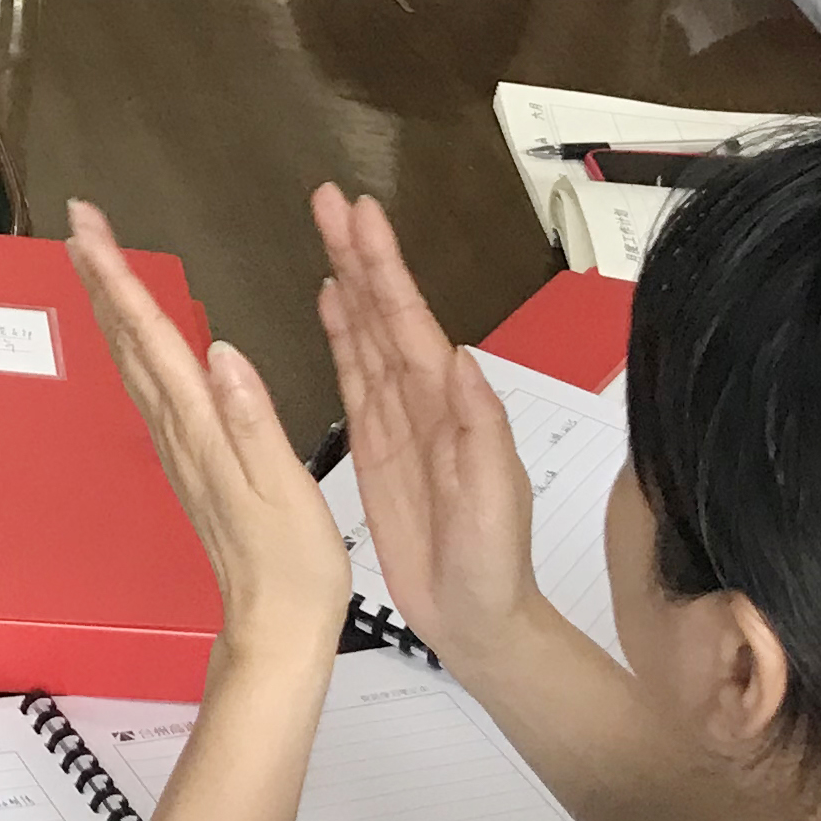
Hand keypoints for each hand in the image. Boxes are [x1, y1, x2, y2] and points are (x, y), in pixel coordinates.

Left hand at [66, 200, 347, 670]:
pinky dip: (136, 344)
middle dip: (101, 276)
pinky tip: (139, 335)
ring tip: (96, 261)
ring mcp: (178, 445)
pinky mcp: (189, 458)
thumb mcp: (285, 489)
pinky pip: (150, 385)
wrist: (276, 625)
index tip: (88, 227)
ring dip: (112, 306)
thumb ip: (253, 420)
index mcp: (200, 428)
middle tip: (79, 221)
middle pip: (128, 340)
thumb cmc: (292, 563)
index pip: (150, 337)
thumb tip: (223, 353)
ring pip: (133, 360)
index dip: (119, 278)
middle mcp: (177, 430)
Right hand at [309, 188, 549, 672]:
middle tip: (327, 200)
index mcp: (449, 404)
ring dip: (346, 282)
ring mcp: (399, 420)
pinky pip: (355, 377)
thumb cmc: (493, 562)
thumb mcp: (494, 494)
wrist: (478, 620)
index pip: (409, 322)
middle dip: (357, 255)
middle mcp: (423, 400)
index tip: (360, 214)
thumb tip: (461, 359)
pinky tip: (328, 303)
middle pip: (382, 313)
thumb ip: (480, 428)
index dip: (383, 267)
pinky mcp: (376, 446)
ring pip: (365, 335)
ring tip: (326, 233)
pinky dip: (341, 335)